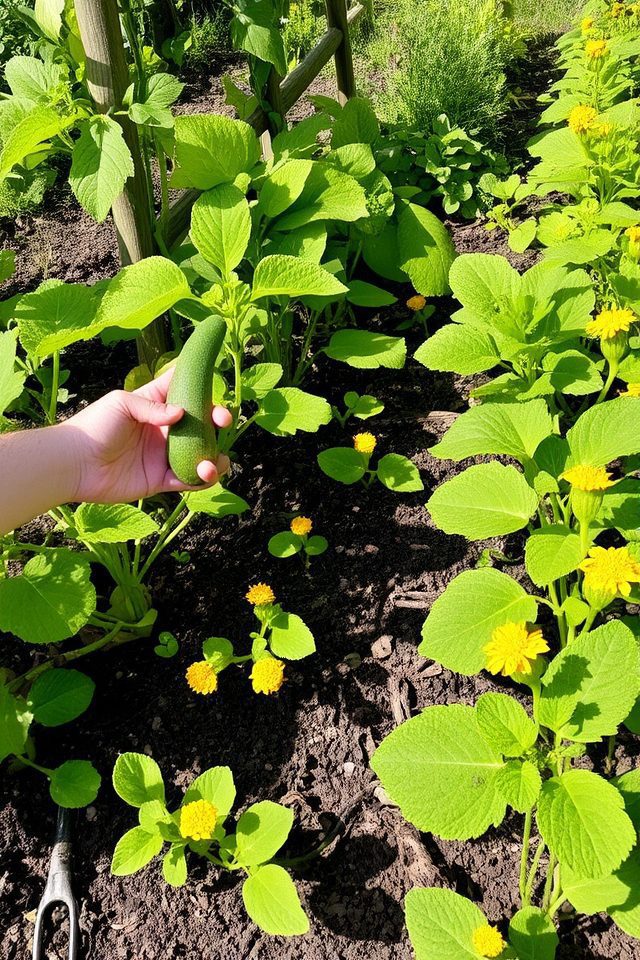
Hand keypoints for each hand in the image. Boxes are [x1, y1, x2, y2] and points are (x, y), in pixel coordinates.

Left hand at [62, 368, 232, 503]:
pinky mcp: (159, 481)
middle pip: (201, 425)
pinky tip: (204, 473)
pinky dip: (200, 479)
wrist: (74, 463)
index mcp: (155, 406)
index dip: (203, 389)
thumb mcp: (122, 404)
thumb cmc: (93, 426)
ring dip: (214, 457)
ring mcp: (162, 456)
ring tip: (214, 462)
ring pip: (200, 456)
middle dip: (218, 422)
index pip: (185, 392)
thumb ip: (153, 407)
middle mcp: (164, 431)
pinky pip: (187, 481)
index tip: (216, 387)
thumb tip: (182, 414)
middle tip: (222, 421)